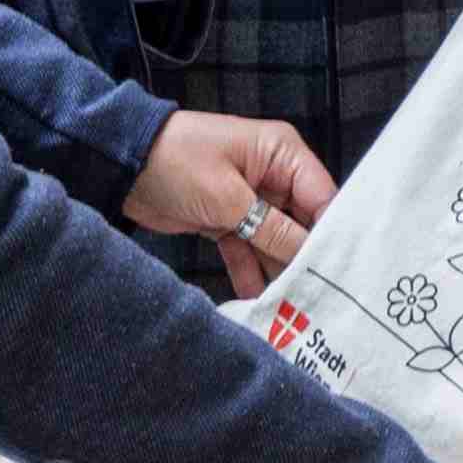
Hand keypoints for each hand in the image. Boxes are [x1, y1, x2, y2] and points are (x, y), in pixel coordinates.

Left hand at [131, 110, 338, 298]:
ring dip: (277, 271)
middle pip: (302, 224)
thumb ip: (272, 230)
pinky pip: (248, 249)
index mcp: (282, 154)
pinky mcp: (227, 219)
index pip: (323, 198)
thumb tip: (308, 258)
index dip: (332, 235)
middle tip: (315, 299)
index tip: (340, 273)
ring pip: (275, 242)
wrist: (123, 165)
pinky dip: (249, 271)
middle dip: (304, 260)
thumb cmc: (176, 161)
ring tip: (287, 308)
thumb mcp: (228, 198)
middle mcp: (273, 176)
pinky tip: (255, 301)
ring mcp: (250, 199)